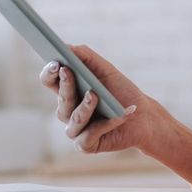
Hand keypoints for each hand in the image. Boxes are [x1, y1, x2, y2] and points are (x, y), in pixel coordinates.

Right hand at [39, 44, 161, 153]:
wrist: (143, 116)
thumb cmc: (121, 92)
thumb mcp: (105, 70)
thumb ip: (86, 57)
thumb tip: (66, 46)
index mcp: (68, 91)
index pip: (50, 81)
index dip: (49, 72)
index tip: (56, 62)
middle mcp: (67, 111)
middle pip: (60, 99)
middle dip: (65, 85)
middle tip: (68, 70)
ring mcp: (75, 129)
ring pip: (74, 118)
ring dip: (85, 106)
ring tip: (95, 94)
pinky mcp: (86, 145)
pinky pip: (89, 135)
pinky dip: (106, 124)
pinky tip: (119, 115)